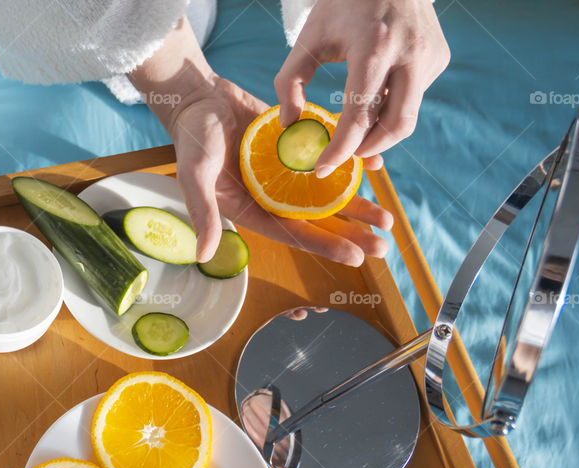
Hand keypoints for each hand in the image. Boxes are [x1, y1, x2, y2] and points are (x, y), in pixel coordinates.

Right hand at [129, 16, 391, 264]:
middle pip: (319, 221)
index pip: (294, 234)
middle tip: (382, 246)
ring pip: (329, 195)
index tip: (355, 257)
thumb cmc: (192, 138)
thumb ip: (202, 214)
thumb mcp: (194, 176)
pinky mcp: (297, 151)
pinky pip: (328, 161)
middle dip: (350, 234)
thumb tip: (203, 256)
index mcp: (253, 211)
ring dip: (358, 207)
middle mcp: (274, 198)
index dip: (324, 246)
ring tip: (386, 219)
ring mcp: (288, 175)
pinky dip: (351, 165)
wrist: (199, 99)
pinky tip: (375, 169)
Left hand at [275, 0, 449, 176]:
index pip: (359, 115)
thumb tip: (290, 125)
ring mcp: (430, 56)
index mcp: (374, 47)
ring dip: (380, 130)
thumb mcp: (309, 38)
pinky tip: (375, 92)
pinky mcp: (439, 58)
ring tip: (356, 129)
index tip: (321, 168)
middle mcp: (410, 54)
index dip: (340, 150)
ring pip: (407, 115)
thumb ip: (291, 83)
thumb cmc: (343, 5)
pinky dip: (391, 106)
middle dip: (368, 149)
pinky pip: (414, 96)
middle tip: (345, 157)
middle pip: (396, 126)